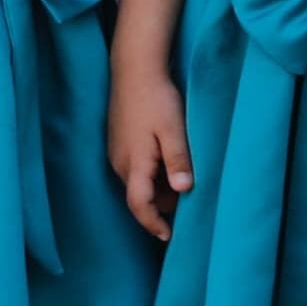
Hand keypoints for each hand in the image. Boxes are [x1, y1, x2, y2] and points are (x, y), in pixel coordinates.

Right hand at [109, 61, 191, 241]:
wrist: (134, 69)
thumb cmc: (156, 98)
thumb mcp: (173, 129)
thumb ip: (178, 160)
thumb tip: (183, 191)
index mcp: (134, 164)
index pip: (139, 206)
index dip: (153, 224)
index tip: (168, 236)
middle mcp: (120, 163)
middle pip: (140, 197)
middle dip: (162, 206)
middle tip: (189, 205)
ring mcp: (117, 152)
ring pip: (138, 182)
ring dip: (158, 188)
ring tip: (184, 180)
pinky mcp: (118, 142)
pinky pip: (135, 169)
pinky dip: (152, 174)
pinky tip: (170, 161)